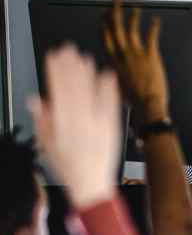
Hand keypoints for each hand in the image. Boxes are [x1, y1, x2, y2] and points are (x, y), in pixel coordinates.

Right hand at [28, 45, 120, 208]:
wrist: (91, 186)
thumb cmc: (68, 167)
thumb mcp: (48, 146)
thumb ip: (42, 121)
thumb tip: (35, 100)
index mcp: (61, 128)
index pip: (57, 94)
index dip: (54, 73)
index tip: (53, 56)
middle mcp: (79, 126)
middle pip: (74, 91)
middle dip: (70, 68)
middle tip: (68, 49)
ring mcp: (97, 128)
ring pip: (91, 96)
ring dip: (88, 75)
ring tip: (84, 57)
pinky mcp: (112, 131)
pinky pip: (111, 107)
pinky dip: (109, 91)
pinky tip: (108, 76)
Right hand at [102, 0, 168, 123]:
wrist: (147, 105)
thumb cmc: (134, 100)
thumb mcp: (118, 86)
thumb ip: (116, 74)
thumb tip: (115, 72)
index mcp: (114, 61)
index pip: (106, 37)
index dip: (104, 23)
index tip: (104, 14)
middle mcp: (122, 54)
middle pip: (115, 27)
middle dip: (115, 11)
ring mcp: (136, 54)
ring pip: (132, 28)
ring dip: (133, 15)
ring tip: (136, 6)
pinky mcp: (151, 56)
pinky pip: (151, 36)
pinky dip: (154, 27)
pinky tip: (156, 20)